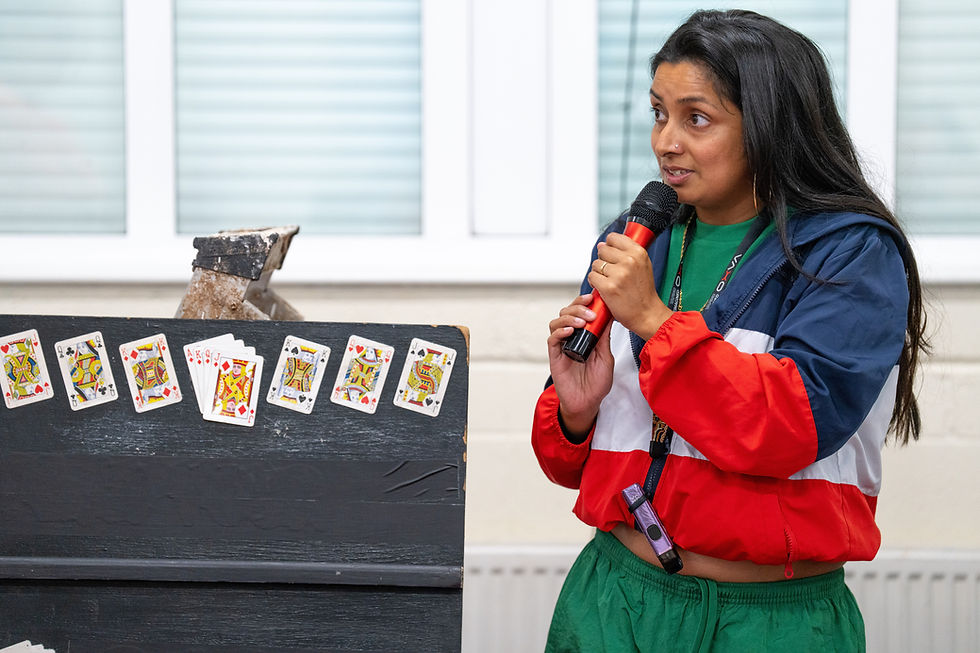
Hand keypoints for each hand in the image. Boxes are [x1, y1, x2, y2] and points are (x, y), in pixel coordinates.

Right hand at [547, 293, 614, 436]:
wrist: (588, 403)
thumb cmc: (597, 383)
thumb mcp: (606, 357)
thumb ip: (604, 338)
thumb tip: (609, 316)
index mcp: (584, 335)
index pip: (580, 312)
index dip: (584, 302)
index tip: (594, 297)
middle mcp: (571, 338)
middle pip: (567, 313)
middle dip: (577, 308)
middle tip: (590, 313)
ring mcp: (562, 346)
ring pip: (557, 322)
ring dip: (568, 318)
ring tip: (581, 323)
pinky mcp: (555, 357)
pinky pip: (552, 340)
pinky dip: (559, 332)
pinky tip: (569, 332)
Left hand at [588, 233, 672, 338]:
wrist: (647, 314)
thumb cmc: (644, 293)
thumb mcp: (642, 265)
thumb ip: (624, 253)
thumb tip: (602, 244)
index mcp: (638, 252)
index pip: (613, 238)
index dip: (610, 246)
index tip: (613, 255)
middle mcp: (629, 261)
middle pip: (603, 250)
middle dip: (604, 261)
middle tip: (613, 273)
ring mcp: (619, 274)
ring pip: (596, 264)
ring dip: (599, 273)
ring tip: (610, 281)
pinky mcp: (609, 287)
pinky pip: (592, 277)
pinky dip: (595, 283)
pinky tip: (605, 288)